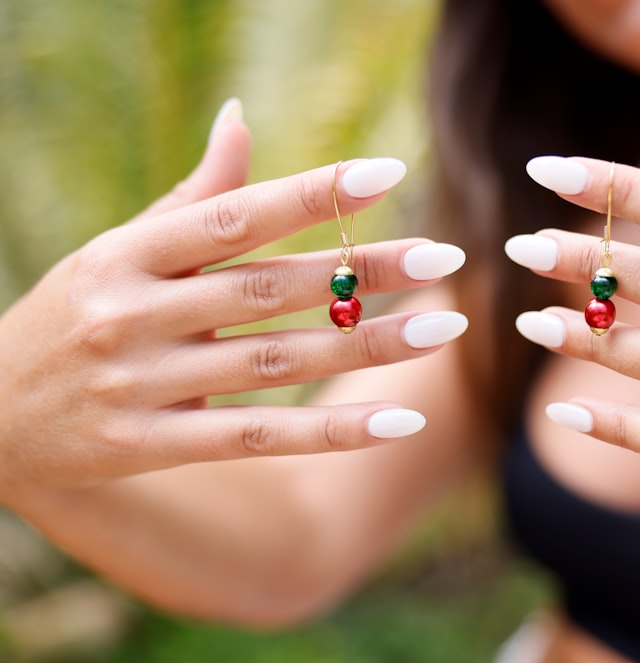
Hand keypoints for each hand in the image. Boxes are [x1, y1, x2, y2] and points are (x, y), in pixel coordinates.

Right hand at [0, 102, 466, 503]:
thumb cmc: (73, 314)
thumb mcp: (117, 250)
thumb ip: (191, 196)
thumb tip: (241, 117)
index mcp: (127, 253)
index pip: (233, 217)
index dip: (310, 194)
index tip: (388, 174)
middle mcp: (133, 313)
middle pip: (268, 288)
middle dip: (361, 270)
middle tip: (443, 254)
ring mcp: (141, 383)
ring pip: (274, 361)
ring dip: (365, 344)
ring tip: (441, 326)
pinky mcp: (151, 445)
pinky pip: (257, 435)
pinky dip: (332, 432)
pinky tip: (400, 421)